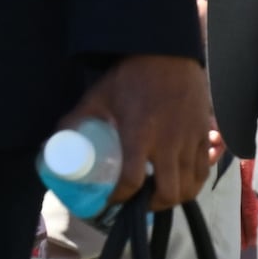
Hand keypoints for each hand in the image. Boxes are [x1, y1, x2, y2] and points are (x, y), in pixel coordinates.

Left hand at [66, 53, 217, 208]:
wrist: (167, 52)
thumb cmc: (130, 76)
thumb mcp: (98, 97)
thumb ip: (76, 120)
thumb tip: (52, 144)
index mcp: (139, 133)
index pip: (131, 181)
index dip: (120, 198)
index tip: (111, 201)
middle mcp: (168, 141)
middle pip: (169, 192)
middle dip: (153, 206)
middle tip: (139, 203)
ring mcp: (190, 138)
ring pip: (191, 185)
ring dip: (175, 197)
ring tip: (160, 194)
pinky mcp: (205, 132)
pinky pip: (205, 168)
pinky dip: (194, 180)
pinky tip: (181, 178)